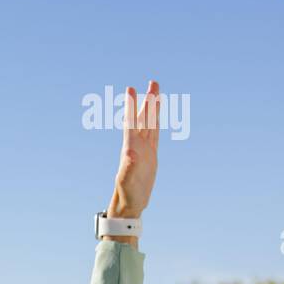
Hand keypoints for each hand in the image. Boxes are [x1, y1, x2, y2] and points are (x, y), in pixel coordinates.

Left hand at [109, 80, 159, 217]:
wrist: (131, 202)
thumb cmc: (127, 193)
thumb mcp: (127, 180)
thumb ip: (129, 167)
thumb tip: (131, 154)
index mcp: (130, 147)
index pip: (131, 122)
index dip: (131, 106)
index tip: (131, 89)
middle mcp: (136, 144)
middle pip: (143, 118)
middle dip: (147, 101)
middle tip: (153, 81)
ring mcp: (144, 148)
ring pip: (150, 123)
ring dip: (152, 108)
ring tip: (155, 91)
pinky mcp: (151, 154)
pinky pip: (155, 133)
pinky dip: (156, 122)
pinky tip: (156, 113)